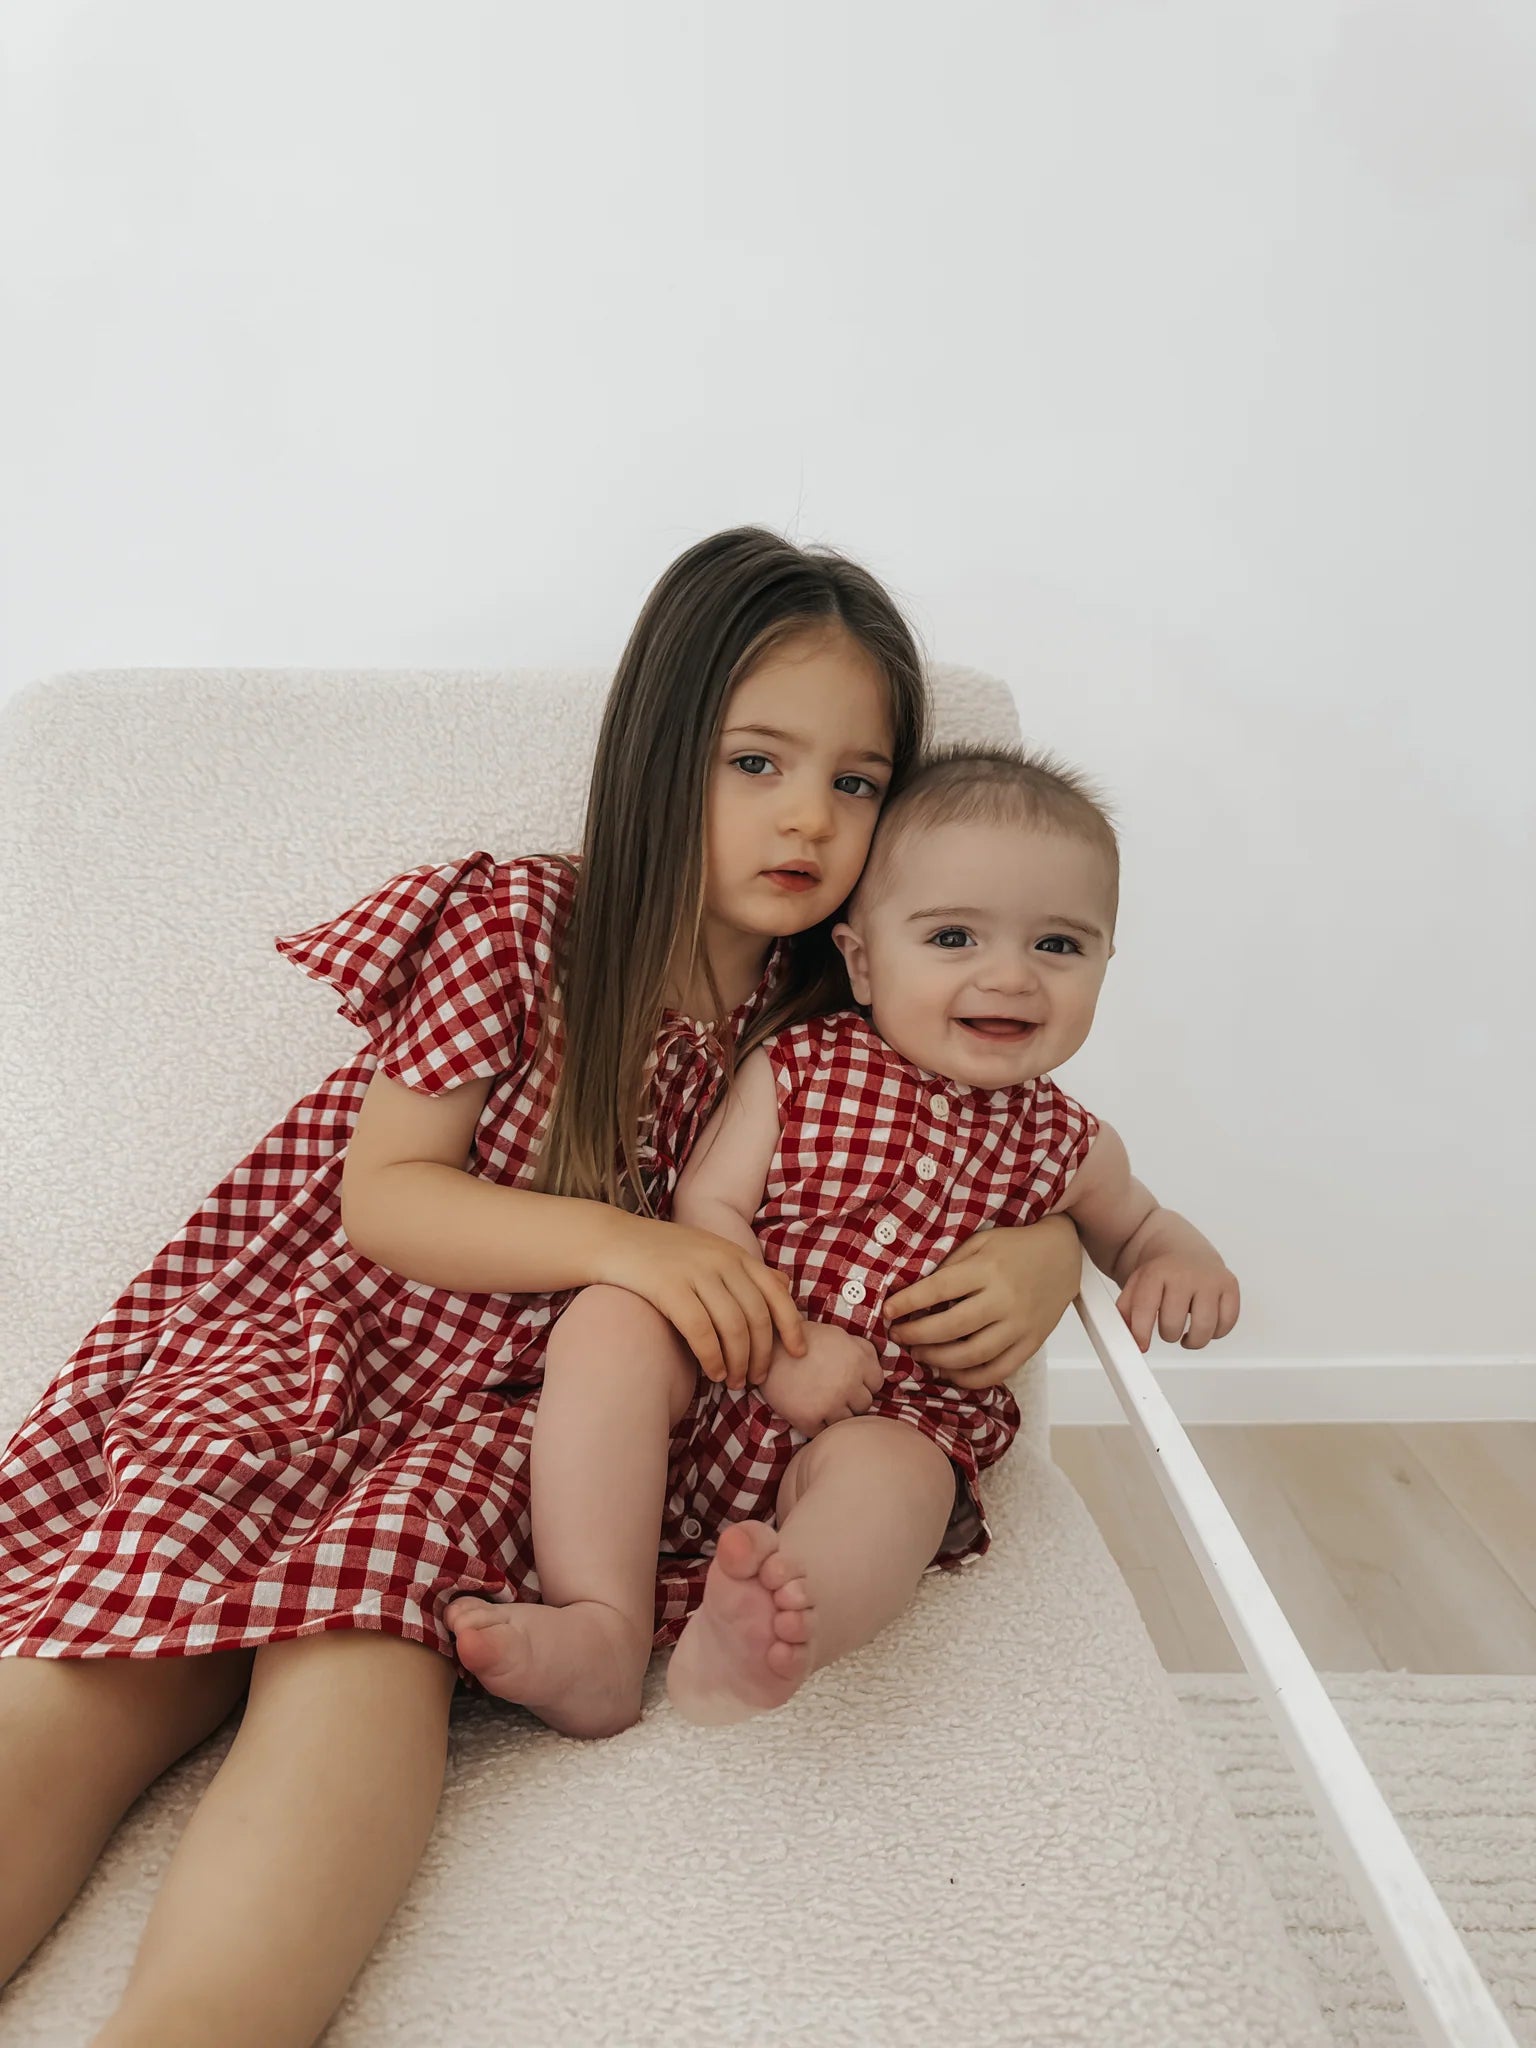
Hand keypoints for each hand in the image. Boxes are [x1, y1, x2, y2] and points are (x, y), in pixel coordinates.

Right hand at [598, 1217, 803, 1388]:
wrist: (612, 1239)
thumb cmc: (662, 1253)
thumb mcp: (710, 1251)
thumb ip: (745, 1270)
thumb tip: (784, 1287)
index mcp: (735, 1253)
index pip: (776, 1293)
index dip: (791, 1326)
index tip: (798, 1353)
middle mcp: (721, 1260)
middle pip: (756, 1316)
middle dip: (762, 1354)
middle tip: (756, 1379)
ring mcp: (695, 1272)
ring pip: (733, 1326)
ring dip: (738, 1362)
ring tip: (733, 1382)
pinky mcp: (668, 1287)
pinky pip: (701, 1330)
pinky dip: (712, 1356)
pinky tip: (712, 1372)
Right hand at [759, 1321, 884, 1435]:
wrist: (766, 1350)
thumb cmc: (804, 1341)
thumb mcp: (839, 1335)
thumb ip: (864, 1350)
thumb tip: (879, 1373)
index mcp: (858, 1360)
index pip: (877, 1384)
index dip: (863, 1383)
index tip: (848, 1380)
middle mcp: (848, 1383)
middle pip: (865, 1405)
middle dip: (852, 1400)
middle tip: (833, 1391)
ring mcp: (829, 1403)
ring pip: (847, 1421)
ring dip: (837, 1415)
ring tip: (821, 1402)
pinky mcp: (809, 1418)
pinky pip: (823, 1432)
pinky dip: (818, 1425)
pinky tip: (809, 1411)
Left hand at [883, 1216, 1080, 1390]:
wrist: (1063, 1254)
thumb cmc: (1015, 1246)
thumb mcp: (981, 1241)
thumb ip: (951, 1265)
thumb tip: (914, 1290)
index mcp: (987, 1269)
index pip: (939, 1289)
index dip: (908, 1303)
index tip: (887, 1311)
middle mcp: (1004, 1299)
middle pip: (952, 1327)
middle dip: (917, 1335)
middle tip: (897, 1335)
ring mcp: (1020, 1325)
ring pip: (973, 1355)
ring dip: (938, 1359)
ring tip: (919, 1353)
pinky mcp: (1032, 1343)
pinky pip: (998, 1371)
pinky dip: (971, 1378)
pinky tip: (950, 1372)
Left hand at [1118, 1254, 1239, 1352]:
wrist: (1184, 1248)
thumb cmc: (1161, 1272)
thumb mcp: (1136, 1285)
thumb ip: (1126, 1311)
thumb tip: (1128, 1337)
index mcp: (1157, 1272)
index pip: (1145, 1309)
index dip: (1141, 1333)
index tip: (1141, 1345)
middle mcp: (1185, 1274)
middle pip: (1173, 1325)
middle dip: (1168, 1334)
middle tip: (1168, 1328)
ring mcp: (1210, 1279)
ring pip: (1204, 1329)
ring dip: (1193, 1340)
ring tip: (1187, 1334)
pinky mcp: (1230, 1285)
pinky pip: (1227, 1324)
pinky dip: (1216, 1333)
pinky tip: (1205, 1325)